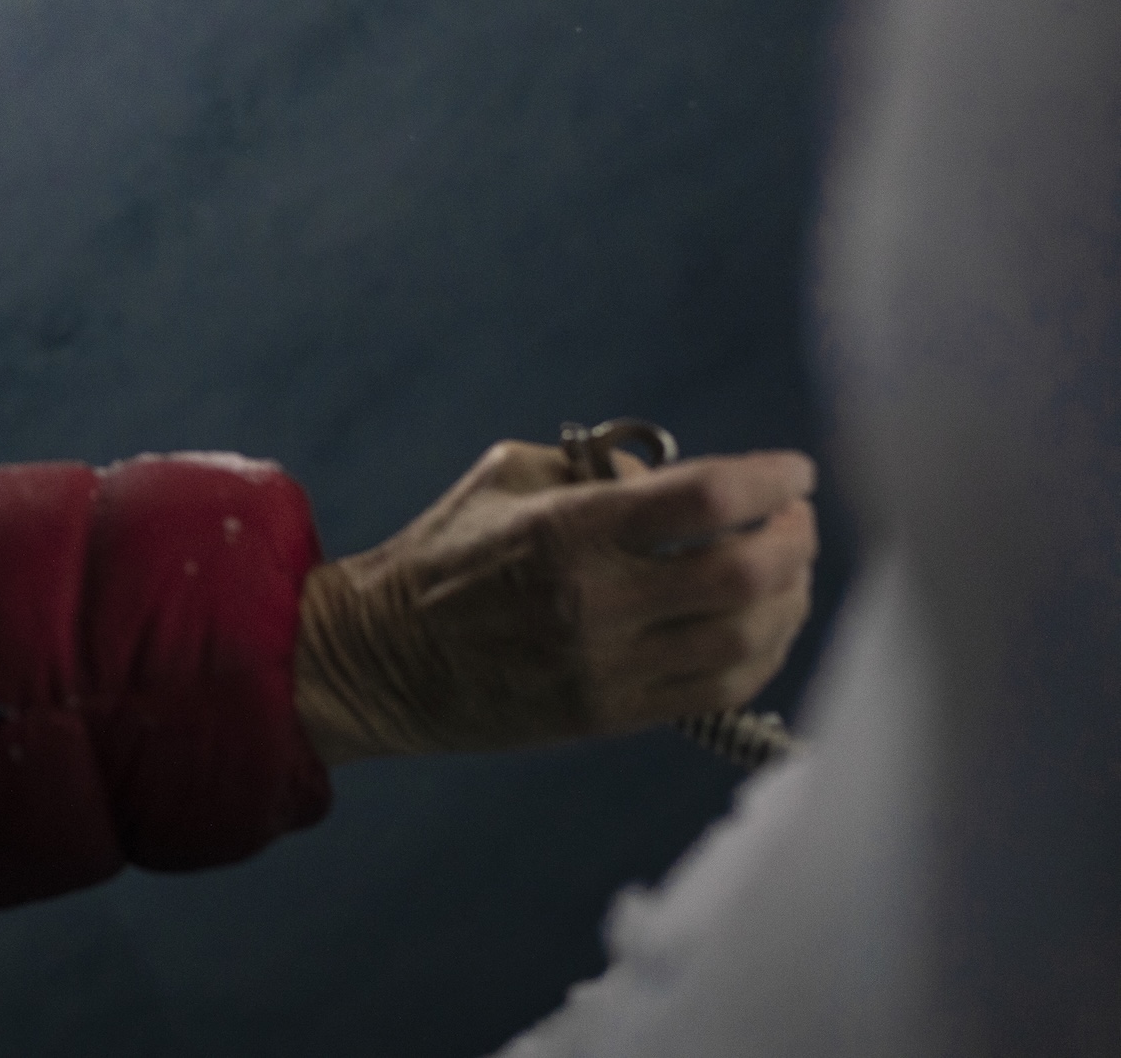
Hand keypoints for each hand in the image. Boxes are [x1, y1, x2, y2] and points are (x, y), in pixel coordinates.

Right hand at [292, 440, 816, 761]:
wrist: (383, 657)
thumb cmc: (444, 554)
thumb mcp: (502, 477)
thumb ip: (592, 466)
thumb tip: (676, 480)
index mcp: (565, 531)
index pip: (704, 499)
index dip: (769, 480)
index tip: (794, 471)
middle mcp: (593, 601)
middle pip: (744, 572)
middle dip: (793, 539)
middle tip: (797, 519)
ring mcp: (605, 666)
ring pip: (745, 637)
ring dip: (789, 598)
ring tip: (789, 571)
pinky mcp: (609, 714)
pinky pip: (718, 688)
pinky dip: (762, 653)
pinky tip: (763, 624)